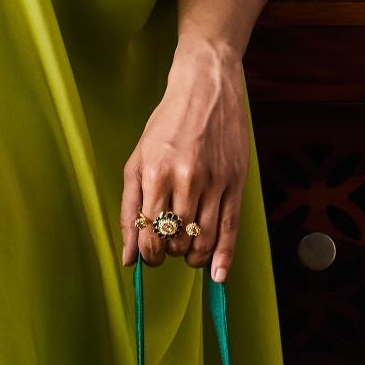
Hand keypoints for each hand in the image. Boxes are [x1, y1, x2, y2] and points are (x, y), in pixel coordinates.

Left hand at [118, 35, 251, 281]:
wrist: (206, 89)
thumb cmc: (165, 125)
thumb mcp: (136, 162)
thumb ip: (129, 211)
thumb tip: (127, 258)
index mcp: (156, 173)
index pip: (151, 234)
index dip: (149, 255)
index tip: (149, 256)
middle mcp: (186, 179)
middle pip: (178, 240)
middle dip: (170, 253)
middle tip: (168, 247)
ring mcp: (215, 181)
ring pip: (204, 239)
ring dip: (193, 256)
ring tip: (187, 253)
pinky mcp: (236, 182)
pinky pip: (231, 228)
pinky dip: (224, 256)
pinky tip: (218, 275)